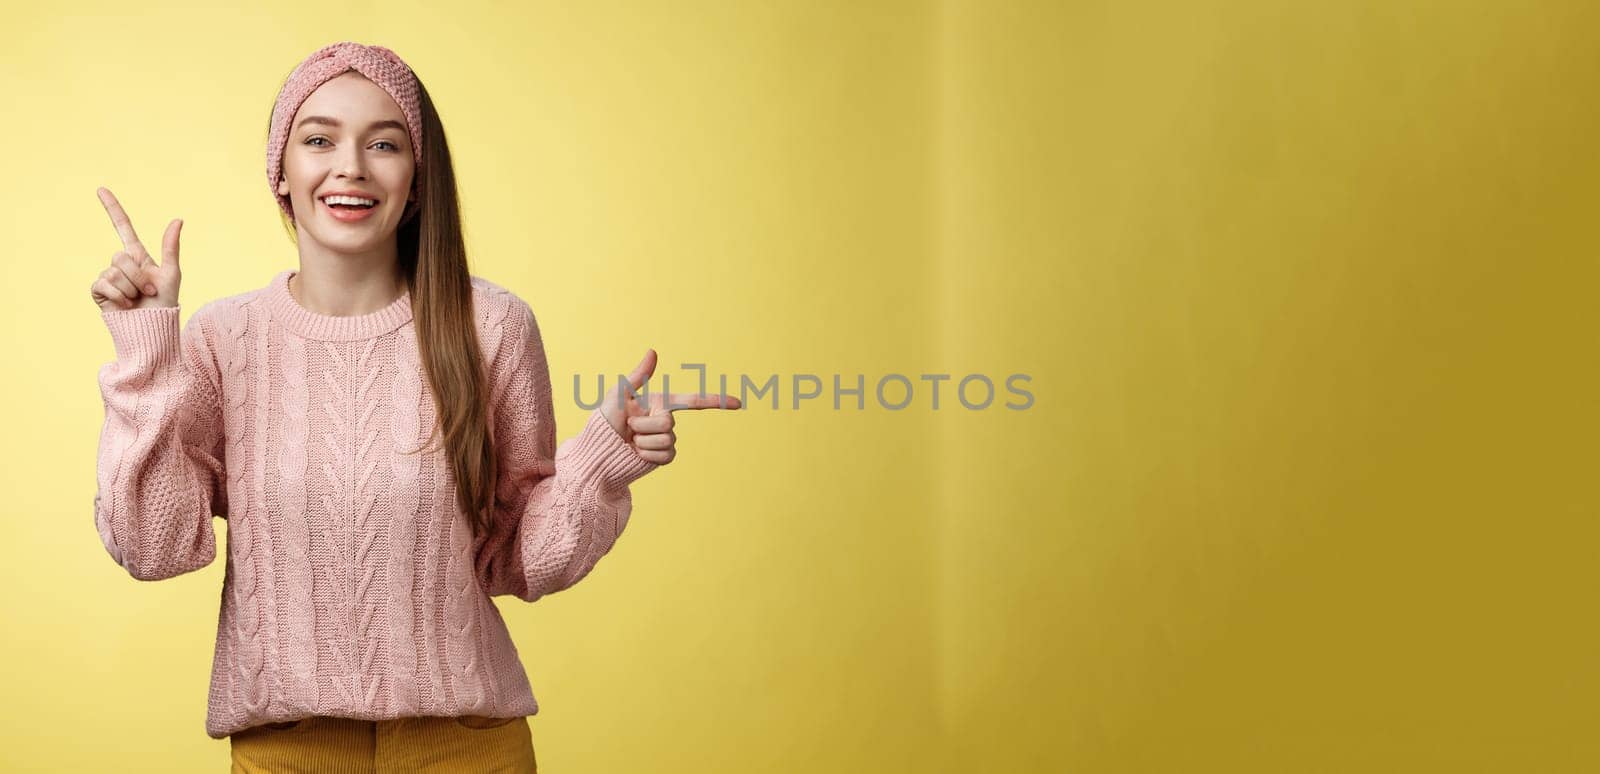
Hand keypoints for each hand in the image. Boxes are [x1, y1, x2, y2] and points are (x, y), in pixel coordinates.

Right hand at [89, 187, 182, 311]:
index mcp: (139, 255)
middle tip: (148, 292)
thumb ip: (171, 247)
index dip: (112, 208)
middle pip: (122, 255)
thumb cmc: (164, 302)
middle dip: (139, 277)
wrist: (153, 327)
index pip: (123, 227)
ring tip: (138, 300)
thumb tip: (178, 219)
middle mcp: (121, 263)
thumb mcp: (171, 273)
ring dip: (131, 289)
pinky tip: (125, 305)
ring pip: (115, 271)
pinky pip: (104, 284)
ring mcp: (108, 276)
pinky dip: (119, 296)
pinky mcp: (99, 290)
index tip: (100, 189)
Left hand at [600, 349, 741, 464]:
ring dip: (643, 441)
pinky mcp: (663, 457)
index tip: (739, 403)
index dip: (717, 401)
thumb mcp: (619, 394)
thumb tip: (653, 352)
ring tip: (630, 440)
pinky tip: (637, 454)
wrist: (600, 451)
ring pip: (667, 439)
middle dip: (644, 425)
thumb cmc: (606, 420)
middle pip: (669, 422)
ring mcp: (667, 439)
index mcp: (661, 403)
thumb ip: (639, 375)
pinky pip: (665, 455)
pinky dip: (648, 455)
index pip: (694, 401)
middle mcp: (666, 420)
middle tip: (628, 428)